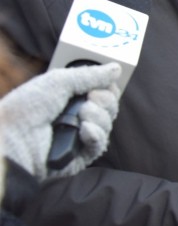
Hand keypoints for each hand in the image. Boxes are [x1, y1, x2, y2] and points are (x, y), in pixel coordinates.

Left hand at [0, 63, 120, 179]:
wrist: (13, 138)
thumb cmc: (28, 108)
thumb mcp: (59, 81)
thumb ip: (90, 75)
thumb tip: (116, 69)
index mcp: (69, 99)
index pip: (102, 93)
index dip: (107, 89)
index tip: (102, 85)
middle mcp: (75, 117)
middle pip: (109, 108)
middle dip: (105, 101)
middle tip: (91, 98)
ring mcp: (78, 137)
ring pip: (107, 125)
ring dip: (99, 116)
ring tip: (82, 114)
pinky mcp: (79, 156)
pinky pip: (99, 145)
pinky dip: (96, 134)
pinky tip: (84, 129)